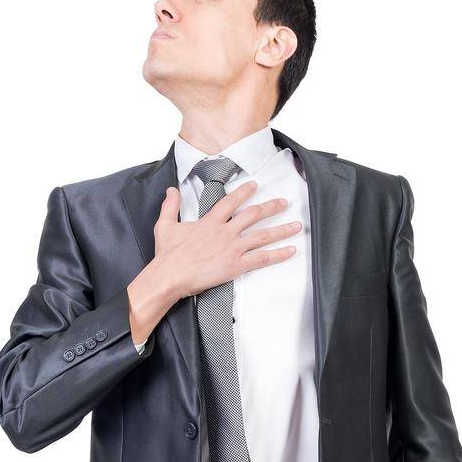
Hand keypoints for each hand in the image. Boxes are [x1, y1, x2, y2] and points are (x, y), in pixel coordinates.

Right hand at [127, 179, 300, 343]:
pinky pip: (262, 259)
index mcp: (210, 221)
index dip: (244, 192)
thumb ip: (170, 206)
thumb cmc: (167, 255)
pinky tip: (291, 251)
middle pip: (253, 215)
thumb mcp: (165, 225)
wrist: (170, 275)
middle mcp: (225, 232)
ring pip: (263, 235)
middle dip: (271, 207)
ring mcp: (232, 248)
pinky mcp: (235, 266)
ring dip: (281, 229)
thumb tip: (171, 190)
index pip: (231, 201)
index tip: (255, 186)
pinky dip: (278, 255)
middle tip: (284, 202)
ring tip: (296, 225)